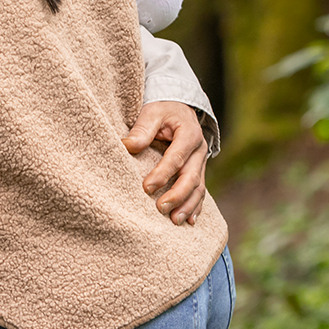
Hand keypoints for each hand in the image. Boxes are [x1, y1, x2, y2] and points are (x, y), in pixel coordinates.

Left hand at [123, 101, 208, 224]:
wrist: (178, 107)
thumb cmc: (163, 109)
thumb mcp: (152, 112)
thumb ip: (142, 129)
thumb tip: (127, 145)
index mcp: (189, 134)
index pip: (176, 157)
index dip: (162, 173)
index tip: (146, 187)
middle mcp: (199, 150)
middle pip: (191, 176)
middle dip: (177, 195)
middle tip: (161, 208)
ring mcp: (200, 162)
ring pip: (199, 187)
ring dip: (188, 205)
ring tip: (175, 221)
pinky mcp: (198, 170)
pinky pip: (200, 191)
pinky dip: (196, 206)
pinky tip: (189, 220)